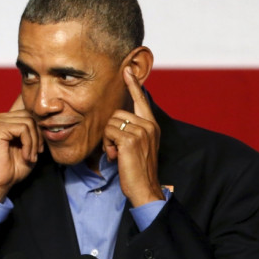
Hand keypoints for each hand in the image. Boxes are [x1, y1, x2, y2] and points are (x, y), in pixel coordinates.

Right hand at [0, 95, 43, 201]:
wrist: (2, 181)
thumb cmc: (15, 166)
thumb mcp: (31, 145)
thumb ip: (36, 131)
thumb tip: (48, 119)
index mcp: (7, 119)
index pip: (31, 114)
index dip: (39, 130)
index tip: (39, 149)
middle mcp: (1, 117)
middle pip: (31, 116)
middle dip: (38, 136)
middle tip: (37, 152)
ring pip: (29, 122)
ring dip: (34, 142)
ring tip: (31, 156)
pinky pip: (23, 129)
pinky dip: (28, 144)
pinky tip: (26, 156)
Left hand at [102, 67, 163, 206]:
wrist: (144, 188)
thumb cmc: (138, 169)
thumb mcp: (139, 146)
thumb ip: (132, 131)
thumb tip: (116, 122)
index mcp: (152, 125)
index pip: (141, 100)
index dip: (133, 85)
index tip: (127, 70)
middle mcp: (148, 125)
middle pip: (116, 114)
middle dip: (110, 132)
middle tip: (117, 149)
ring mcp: (141, 131)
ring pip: (110, 123)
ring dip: (107, 140)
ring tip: (117, 154)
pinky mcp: (130, 139)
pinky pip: (108, 132)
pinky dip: (107, 145)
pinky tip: (116, 157)